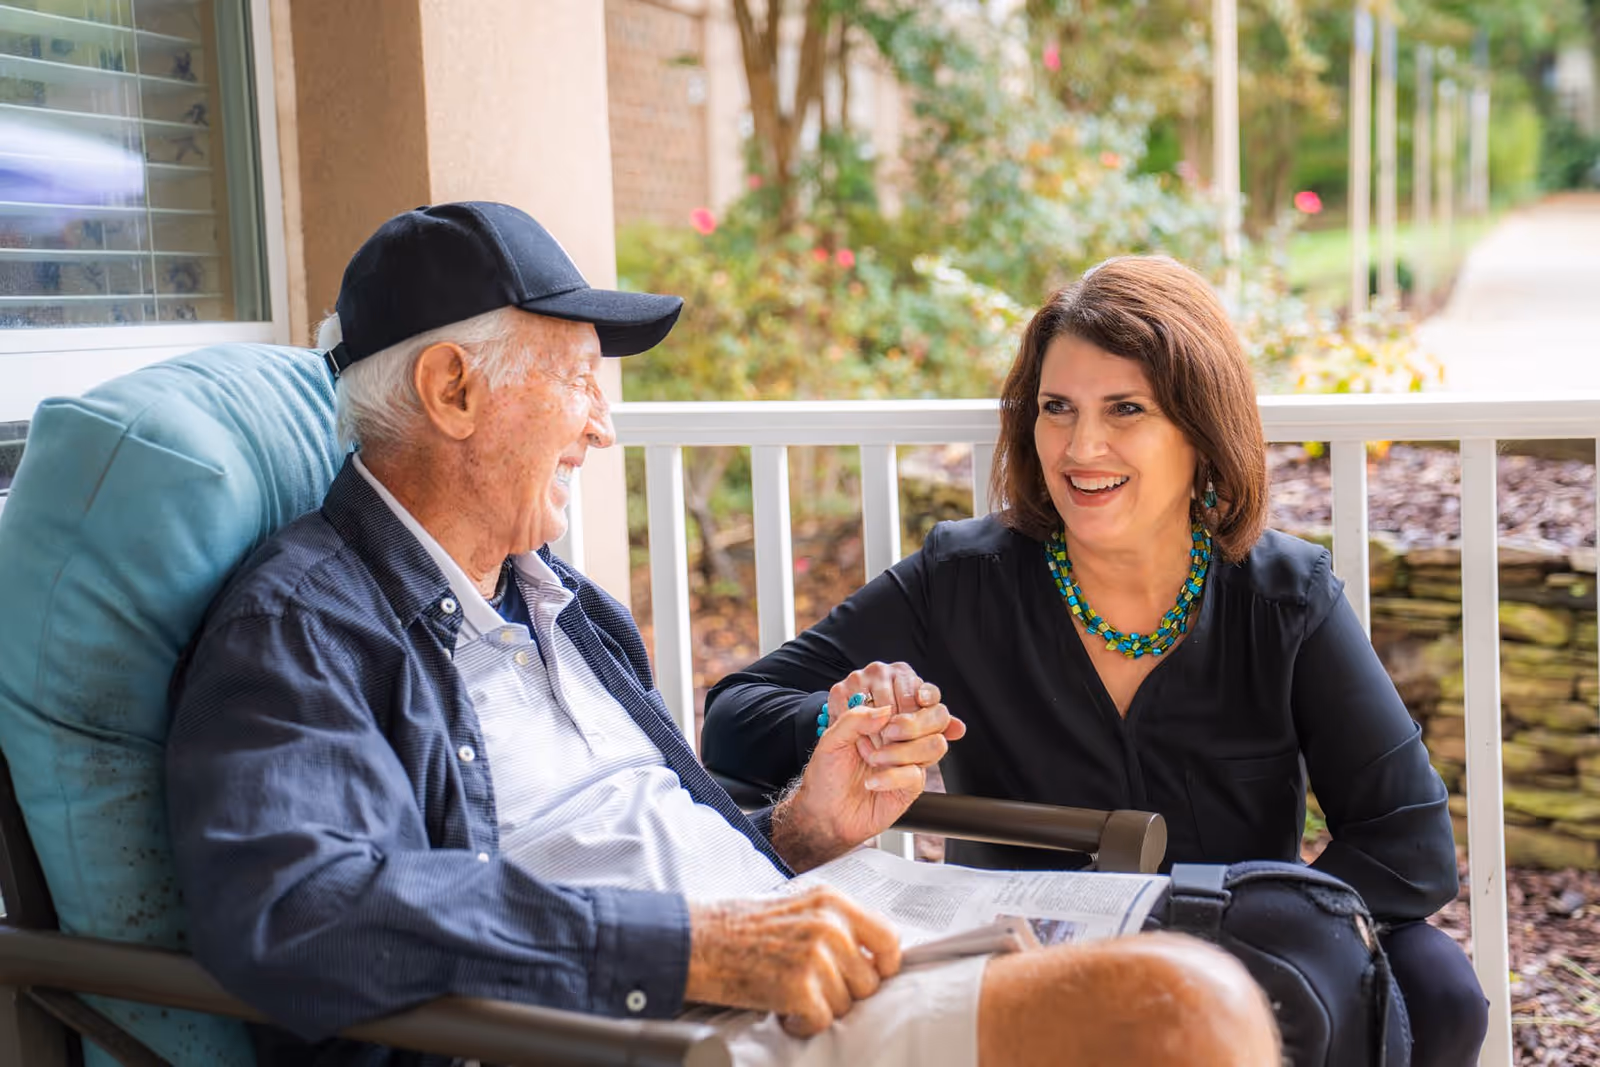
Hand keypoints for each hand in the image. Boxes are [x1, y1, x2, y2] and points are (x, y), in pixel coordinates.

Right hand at [685, 887, 901, 1035]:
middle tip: (811, 987)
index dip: (883, 965)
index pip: (889, 938)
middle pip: (869, 980)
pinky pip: (821, 1021)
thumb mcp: (797, 907)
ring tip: (790, 993)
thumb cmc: (739, 927)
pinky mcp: (799, 986)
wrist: (696, 941)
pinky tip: (782, 1010)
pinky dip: (802, 1024)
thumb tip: (872, 957)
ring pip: (846, 1004)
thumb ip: (836, 924)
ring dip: (819, 1008)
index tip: (869, 976)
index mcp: (832, 902)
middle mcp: (829, 925)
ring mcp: (815, 955)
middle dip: (844, 992)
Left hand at [772, 662, 966, 870]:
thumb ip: (854, 718)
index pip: (916, 693)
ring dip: (902, 751)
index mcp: (885, 717)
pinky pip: (916, 774)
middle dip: (915, 722)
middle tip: (888, 731)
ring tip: (873, 759)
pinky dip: (890, 777)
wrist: (825, 812)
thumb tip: (884, 710)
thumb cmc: (827, 774)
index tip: (915, 697)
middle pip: (937, 716)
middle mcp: (902, 735)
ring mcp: (910, 759)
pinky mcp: (911, 785)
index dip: (920, 692)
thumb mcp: (830, 739)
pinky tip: (872, 782)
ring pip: (935, 744)